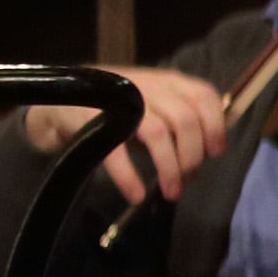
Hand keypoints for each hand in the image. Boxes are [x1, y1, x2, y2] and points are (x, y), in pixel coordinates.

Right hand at [27, 60, 231, 211]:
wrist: (62, 101)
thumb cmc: (120, 111)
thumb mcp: (155, 109)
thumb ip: (180, 127)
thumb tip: (201, 163)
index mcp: (168, 82)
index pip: (204, 96)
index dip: (215, 126)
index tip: (214, 153)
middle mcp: (149, 85)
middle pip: (185, 119)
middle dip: (191, 156)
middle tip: (185, 180)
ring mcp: (120, 99)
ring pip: (159, 133)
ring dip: (169, 168)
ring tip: (170, 192)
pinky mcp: (94, 118)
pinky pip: (117, 150)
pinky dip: (128, 176)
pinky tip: (134, 194)